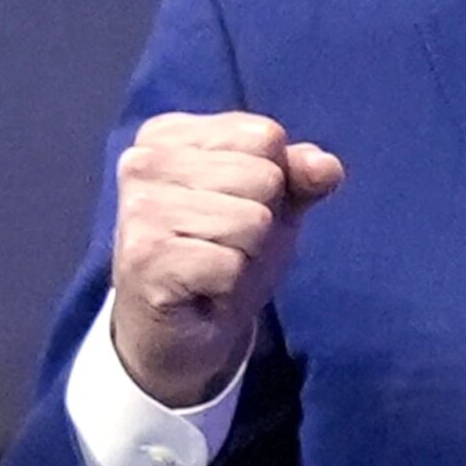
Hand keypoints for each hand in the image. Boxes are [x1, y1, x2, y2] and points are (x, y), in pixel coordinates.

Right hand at [110, 112, 344, 407]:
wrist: (181, 332)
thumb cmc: (223, 253)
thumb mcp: (274, 203)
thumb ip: (302, 175)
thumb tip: (326, 166)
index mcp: (169, 134)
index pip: (264, 135)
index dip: (273, 180)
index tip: (236, 206)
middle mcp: (143, 161)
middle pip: (262, 176)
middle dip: (260, 220)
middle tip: (224, 244)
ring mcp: (139, 210)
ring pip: (252, 221)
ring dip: (245, 253)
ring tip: (213, 264)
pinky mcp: (145, 258)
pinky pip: (231, 264)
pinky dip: (229, 284)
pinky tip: (200, 288)